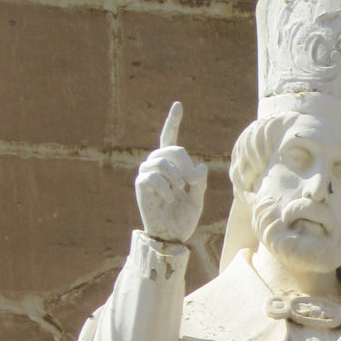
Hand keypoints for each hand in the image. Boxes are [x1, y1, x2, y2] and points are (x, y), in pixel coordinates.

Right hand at [135, 101, 208, 243]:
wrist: (171, 235)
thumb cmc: (183, 217)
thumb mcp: (197, 198)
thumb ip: (199, 181)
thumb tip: (199, 166)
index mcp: (172, 165)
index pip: (170, 138)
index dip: (173, 121)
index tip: (178, 105)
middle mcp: (157, 164)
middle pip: (172, 149)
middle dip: (185, 164)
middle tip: (191, 182)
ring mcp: (147, 173)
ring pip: (162, 161)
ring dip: (175, 177)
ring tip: (178, 191)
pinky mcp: (141, 184)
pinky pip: (153, 176)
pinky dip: (165, 187)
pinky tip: (169, 197)